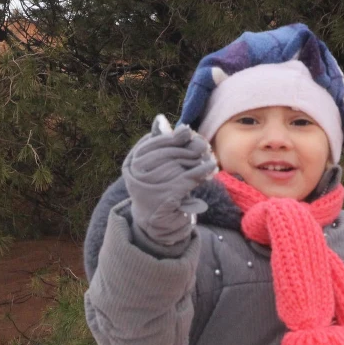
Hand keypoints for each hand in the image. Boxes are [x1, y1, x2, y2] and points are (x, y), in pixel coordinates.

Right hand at [123, 114, 217, 247]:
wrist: (156, 226)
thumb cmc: (157, 192)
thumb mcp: (156, 168)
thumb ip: (159, 145)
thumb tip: (161, 119)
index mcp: (132, 164)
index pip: (154, 142)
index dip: (173, 136)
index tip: (188, 131)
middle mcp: (137, 175)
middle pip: (168, 152)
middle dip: (188, 147)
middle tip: (203, 145)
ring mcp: (151, 186)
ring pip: (180, 163)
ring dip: (197, 158)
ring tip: (209, 156)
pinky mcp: (167, 195)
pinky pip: (188, 177)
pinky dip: (202, 171)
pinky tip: (211, 167)